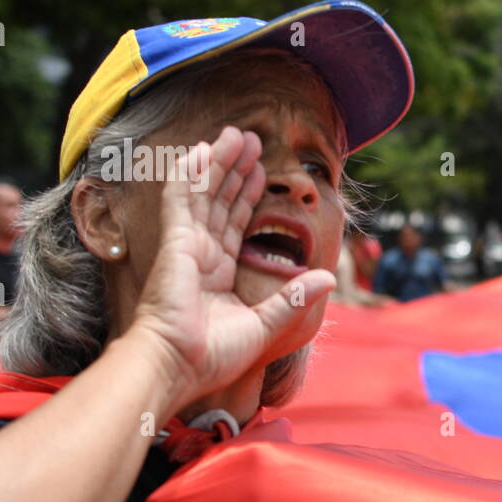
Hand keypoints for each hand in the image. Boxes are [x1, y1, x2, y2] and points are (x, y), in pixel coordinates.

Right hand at [129, 126, 335, 413]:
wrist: (178, 366)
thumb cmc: (213, 356)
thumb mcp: (266, 325)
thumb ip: (293, 298)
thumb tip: (328, 278)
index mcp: (218, 273)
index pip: (233, 222)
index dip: (246, 195)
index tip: (260, 171)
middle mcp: (200, 255)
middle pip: (219, 200)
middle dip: (235, 169)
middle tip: (250, 139)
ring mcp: (185, 247)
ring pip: (203, 192)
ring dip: (219, 162)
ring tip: (237, 134)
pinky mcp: (174, 244)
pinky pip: (181, 200)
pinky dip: (189, 174)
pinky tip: (200, 150)